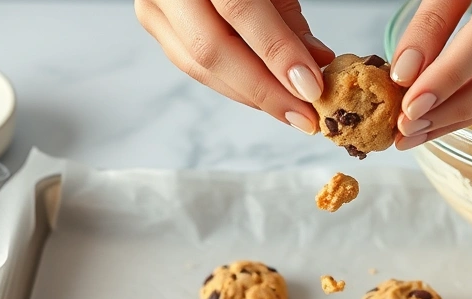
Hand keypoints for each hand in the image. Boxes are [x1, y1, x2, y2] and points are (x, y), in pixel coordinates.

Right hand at [135, 0, 334, 134]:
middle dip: (264, 90)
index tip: (311, 87)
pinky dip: (235, 85)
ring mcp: (155, 7)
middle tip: (304, 115)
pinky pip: (196, 66)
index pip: (238, 10)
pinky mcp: (157, 26)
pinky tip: (266, 96)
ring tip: (292, 110)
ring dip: (251, 95)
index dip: (277, 52)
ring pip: (199, 66)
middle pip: (211, 49)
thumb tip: (316, 63)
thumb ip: (288, 18)